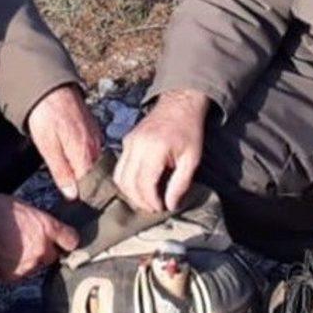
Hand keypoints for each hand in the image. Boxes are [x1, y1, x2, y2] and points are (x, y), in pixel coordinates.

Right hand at [0, 193, 78, 280]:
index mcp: (47, 228)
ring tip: (12, 249)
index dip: (67, 239)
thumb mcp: (21, 205)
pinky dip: (15, 268)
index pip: (71, 239)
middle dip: (44, 250)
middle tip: (29, 242)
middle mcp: (43, 249)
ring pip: (36, 266)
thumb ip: (35, 218)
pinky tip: (4, 258)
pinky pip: (20, 274)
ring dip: (29, 260)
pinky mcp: (14, 277)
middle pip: (52, 255)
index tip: (65, 239)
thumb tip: (36, 223)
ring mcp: (29, 266)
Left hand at [27, 84, 102, 199]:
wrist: (50, 85)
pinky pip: (93, 149)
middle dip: (86, 185)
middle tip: (73, 195)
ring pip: (94, 161)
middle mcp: (96, 145)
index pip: (91, 184)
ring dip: (85, 171)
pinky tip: (75, 159)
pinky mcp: (93, 127)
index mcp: (85, 153)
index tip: (76, 203)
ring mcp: (96, 135)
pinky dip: (86, 157)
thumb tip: (73, 194)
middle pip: (95, 173)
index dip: (83, 195)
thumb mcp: (48, 147)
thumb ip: (62, 172)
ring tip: (73, 180)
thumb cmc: (45, 115)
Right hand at [114, 89, 209, 212]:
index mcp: (154, 148)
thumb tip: (170, 205)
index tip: (161, 208)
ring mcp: (128, 141)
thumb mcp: (192, 159)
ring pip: (119, 177)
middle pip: (128, 183)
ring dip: (130, 193)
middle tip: (154, 207)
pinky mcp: (126, 141)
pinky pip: (120, 167)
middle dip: (140, 200)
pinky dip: (127, 180)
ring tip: (146, 199)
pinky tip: (141, 185)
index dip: (151, 201)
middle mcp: (136, 145)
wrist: (179, 104)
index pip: (144, 183)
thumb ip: (181, 184)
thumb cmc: (189, 131)